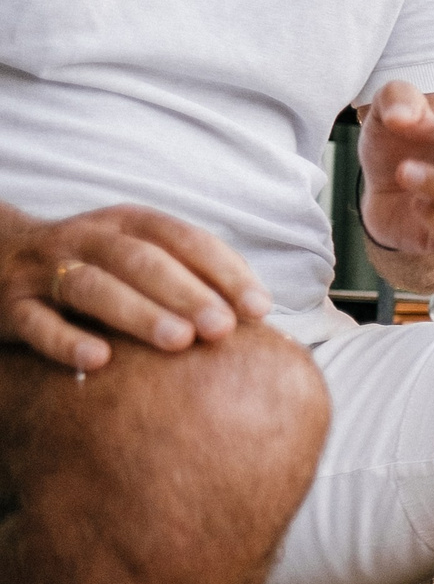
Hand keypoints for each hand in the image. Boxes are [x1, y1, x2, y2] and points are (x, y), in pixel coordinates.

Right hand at [0, 204, 268, 370]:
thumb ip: (187, 274)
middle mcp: (87, 239)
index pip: (183, 238)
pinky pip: (36, 323)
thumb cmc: (92, 268)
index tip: (258, 308)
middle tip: (222, 329)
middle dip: (186, 293)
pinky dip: (65, 340)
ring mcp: (45, 270)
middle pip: (141, 260)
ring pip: (92, 286)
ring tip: (178, 341)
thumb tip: (256, 315)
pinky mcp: (11, 305)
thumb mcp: (136, 256)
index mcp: (127, 223)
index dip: (223, 270)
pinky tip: (98, 360)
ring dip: (138, 313)